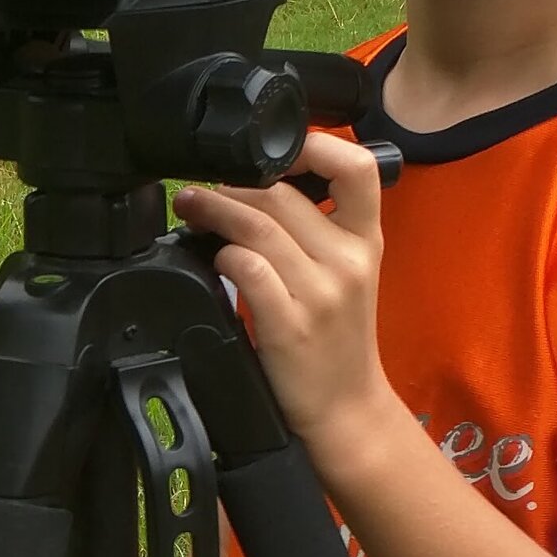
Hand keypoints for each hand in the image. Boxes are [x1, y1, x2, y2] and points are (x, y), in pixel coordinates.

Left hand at [177, 133, 404, 479]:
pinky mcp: (291, 324)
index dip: (312, 145)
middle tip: (199, 191)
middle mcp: (349, 260)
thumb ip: (316, 229)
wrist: (346, 411)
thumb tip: (255, 186)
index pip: (358, 166)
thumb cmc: (336, 341)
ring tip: (190, 208)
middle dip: (231, 183)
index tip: (271, 153)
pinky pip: (248, 268)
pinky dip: (222, 255)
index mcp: (367, 240)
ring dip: (213, 210)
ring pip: (259, 226)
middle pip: (282, 193)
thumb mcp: (347, 274)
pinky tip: (212, 259)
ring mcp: (322, 293)